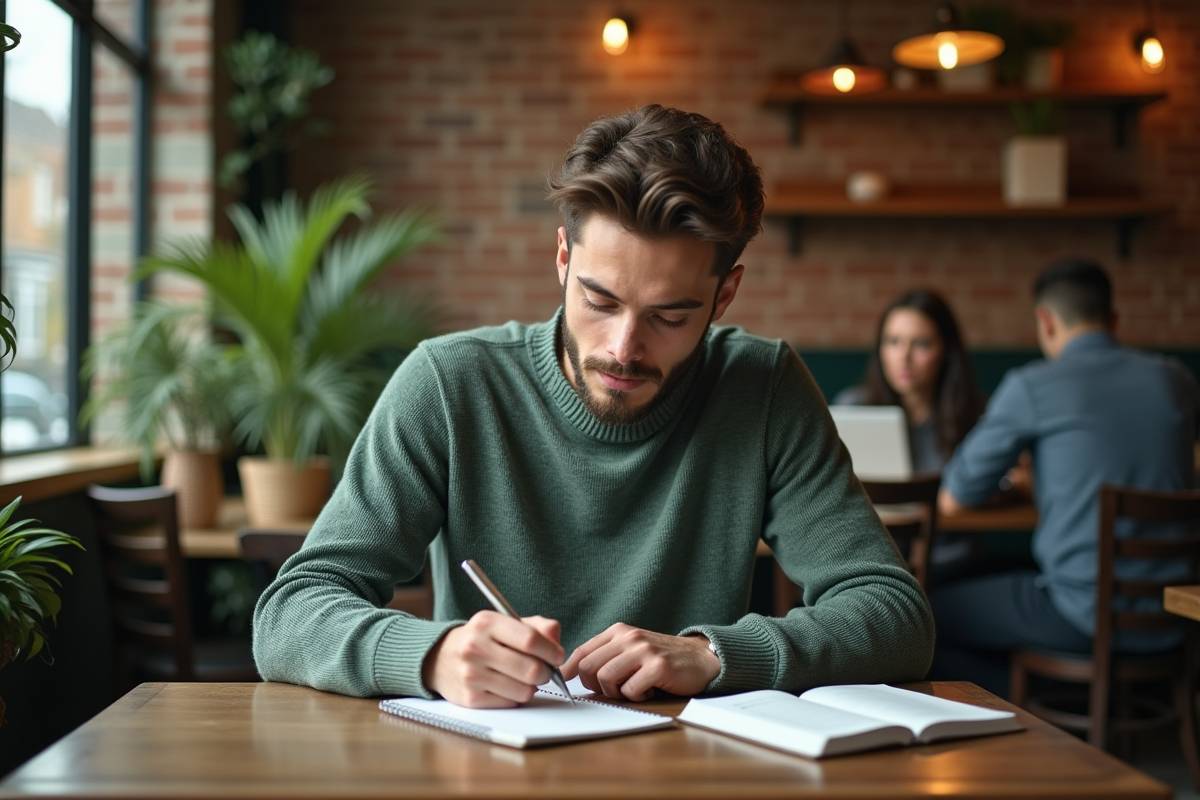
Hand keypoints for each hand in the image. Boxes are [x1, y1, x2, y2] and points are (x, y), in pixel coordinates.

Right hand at [422, 612, 563, 707]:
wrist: (439, 658)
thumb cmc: (481, 639)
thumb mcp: (505, 623)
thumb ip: (537, 627)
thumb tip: (556, 645)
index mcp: (487, 623)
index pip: (530, 639)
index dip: (551, 651)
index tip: (557, 656)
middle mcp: (476, 647)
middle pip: (531, 669)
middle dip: (545, 673)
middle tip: (544, 671)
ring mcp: (471, 674)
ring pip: (524, 690)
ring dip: (530, 686)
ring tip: (522, 678)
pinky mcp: (470, 698)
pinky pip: (510, 703)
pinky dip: (515, 697)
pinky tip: (506, 686)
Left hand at [561, 624, 719, 701]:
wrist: (700, 658)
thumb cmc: (660, 658)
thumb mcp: (630, 648)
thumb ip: (604, 655)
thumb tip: (568, 672)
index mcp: (618, 631)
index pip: (582, 652)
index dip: (569, 671)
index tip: (564, 683)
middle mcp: (629, 637)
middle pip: (589, 668)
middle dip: (595, 686)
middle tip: (614, 689)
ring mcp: (644, 650)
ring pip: (606, 679)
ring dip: (616, 692)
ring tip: (633, 688)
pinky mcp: (658, 667)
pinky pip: (630, 690)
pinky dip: (636, 697)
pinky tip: (649, 691)